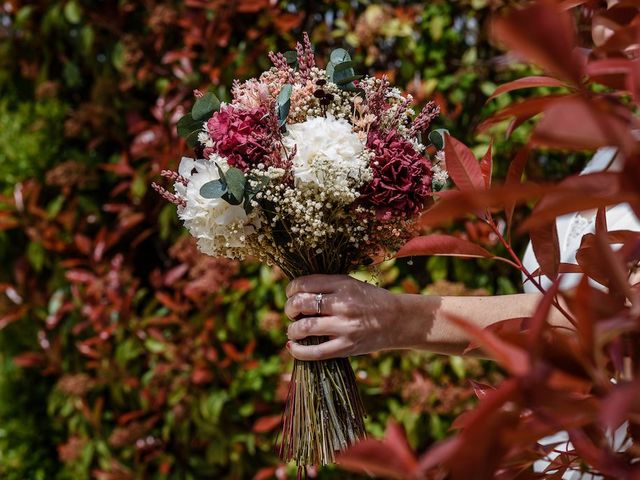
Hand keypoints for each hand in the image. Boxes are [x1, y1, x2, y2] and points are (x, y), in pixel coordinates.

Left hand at [284, 274, 410, 360]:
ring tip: (294, 330)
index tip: (291, 294)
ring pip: (304, 327)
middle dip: (289, 309)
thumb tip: (295, 293)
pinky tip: (292, 346)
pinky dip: (298, 351)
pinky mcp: (347, 347)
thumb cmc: (370, 300)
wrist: (398, 320)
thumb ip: (327, 286)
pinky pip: (315, 352)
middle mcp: (343, 304)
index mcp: (343, 284)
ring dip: (292, 329)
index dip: (291, 289)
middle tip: (292, 312)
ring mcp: (345, 327)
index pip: (304, 283)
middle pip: (300, 304)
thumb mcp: (351, 284)